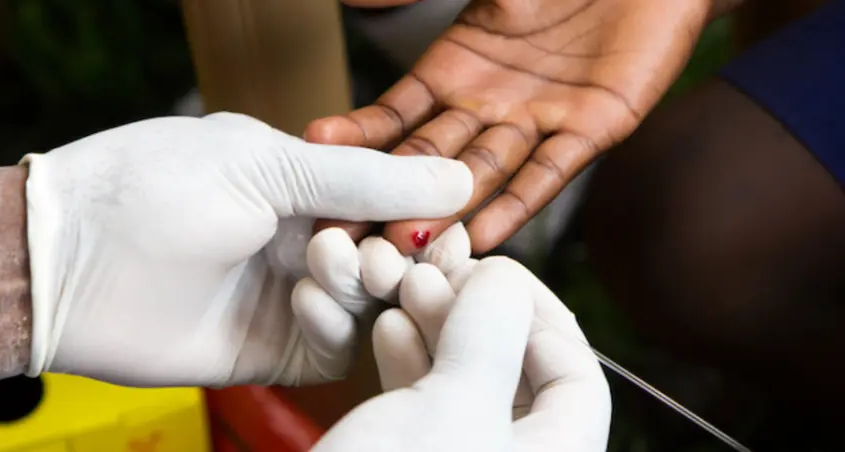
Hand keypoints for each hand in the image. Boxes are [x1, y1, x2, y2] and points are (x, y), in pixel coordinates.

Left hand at [21, 112, 471, 386]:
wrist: (69, 264)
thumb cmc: (156, 188)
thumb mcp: (267, 164)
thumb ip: (366, 180)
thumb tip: (458, 178)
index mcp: (308, 186)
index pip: (396, 201)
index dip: (425, 211)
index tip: (444, 218)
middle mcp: (308, 241)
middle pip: (395, 256)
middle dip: (401, 253)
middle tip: (385, 251)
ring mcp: (295, 296)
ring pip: (374, 303)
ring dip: (366, 285)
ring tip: (330, 263)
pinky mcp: (278, 348)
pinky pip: (337, 346)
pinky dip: (334, 325)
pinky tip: (303, 298)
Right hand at [308, 0, 712, 253]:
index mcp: (456, 66)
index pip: (396, 114)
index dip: (358, 138)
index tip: (316, 157)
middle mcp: (488, 102)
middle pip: (428, 158)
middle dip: (386, 195)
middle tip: (344, 229)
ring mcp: (537, 119)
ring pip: (480, 173)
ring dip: (443, 210)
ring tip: (403, 244)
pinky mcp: (591, 128)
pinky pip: (549, 173)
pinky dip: (517, 205)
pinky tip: (483, 236)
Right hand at [313, 256, 611, 451]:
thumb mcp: (450, 413)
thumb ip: (489, 338)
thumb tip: (506, 283)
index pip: (578, 380)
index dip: (542, 315)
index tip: (494, 271)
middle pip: (521, 378)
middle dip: (480, 317)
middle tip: (440, 277)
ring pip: (468, 389)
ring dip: (441, 334)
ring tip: (404, 294)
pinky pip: (430, 410)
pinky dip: (413, 366)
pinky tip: (388, 331)